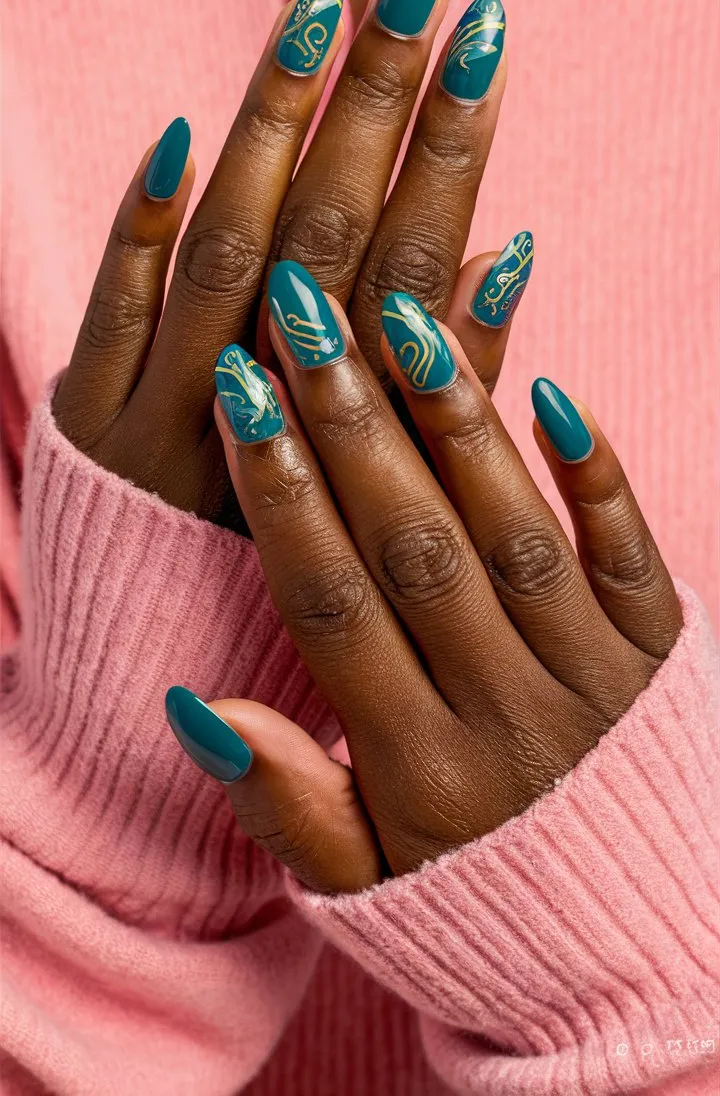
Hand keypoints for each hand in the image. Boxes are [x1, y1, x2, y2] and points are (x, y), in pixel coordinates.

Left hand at [53, 0, 507, 530]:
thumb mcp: (397, 486)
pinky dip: (142, 227)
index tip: (484, 49)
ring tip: (322, 15)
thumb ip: (451, 380)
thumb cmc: (313, 546)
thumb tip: (508, 253)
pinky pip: (114, 313)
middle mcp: (267, 412)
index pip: (411, 269)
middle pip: (326, 239)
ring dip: (271, 131)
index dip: (448, 158)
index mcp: (353, 432)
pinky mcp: (90, 414)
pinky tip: (176, 139)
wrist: (167, 634)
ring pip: (227, 256)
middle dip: (374, 105)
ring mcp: (168, 411)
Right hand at [166, 262, 682, 891]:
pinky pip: (633, 553)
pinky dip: (595, 474)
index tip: (238, 397)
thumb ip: (286, 800)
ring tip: (402, 317)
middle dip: (349, 425)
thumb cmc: (482, 903)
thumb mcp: (365, 885)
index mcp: (419, 770)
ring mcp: (595, 679)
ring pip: (513, 533)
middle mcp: (507, 712)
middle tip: (301, 312)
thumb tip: (199, 708)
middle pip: (413, 548)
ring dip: (455, 424)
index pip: (331, 606)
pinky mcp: (664, 654)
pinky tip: (550, 390)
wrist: (633, 951)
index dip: (279, 495)